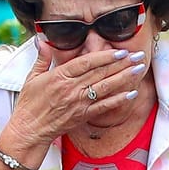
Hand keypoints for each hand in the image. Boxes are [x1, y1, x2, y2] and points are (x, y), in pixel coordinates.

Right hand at [4, 46, 146, 152]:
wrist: (29, 130)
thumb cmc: (29, 104)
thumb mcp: (31, 77)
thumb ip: (42, 58)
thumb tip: (41, 40)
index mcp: (60, 76)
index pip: (87, 62)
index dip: (105, 56)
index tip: (120, 51)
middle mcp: (72, 88)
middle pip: (101, 73)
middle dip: (122, 63)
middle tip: (138, 55)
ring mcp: (79, 103)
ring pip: (106, 87)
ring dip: (125, 78)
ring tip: (139, 69)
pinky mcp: (83, 116)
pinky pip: (104, 106)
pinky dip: (118, 100)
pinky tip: (131, 93)